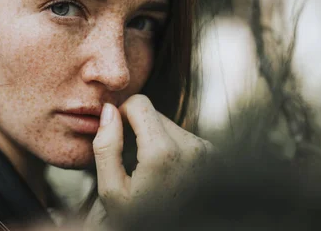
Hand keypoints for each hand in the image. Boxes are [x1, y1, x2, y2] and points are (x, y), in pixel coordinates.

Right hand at [92, 94, 213, 215]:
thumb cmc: (142, 221)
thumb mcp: (112, 190)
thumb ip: (106, 146)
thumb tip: (108, 111)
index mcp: (163, 151)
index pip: (140, 103)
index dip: (122, 114)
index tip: (117, 132)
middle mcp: (191, 146)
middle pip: (155, 113)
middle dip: (140, 130)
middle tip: (133, 162)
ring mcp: (207, 152)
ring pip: (170, 125)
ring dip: (156, 140)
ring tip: (151, 173)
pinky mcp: (214, 157)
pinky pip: (185, 138)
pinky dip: (172, 149)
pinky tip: (167, 174)